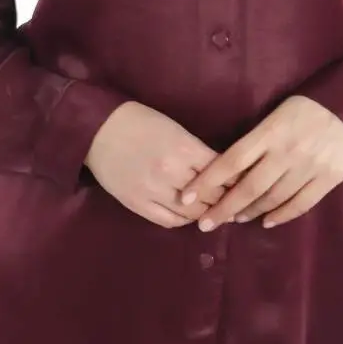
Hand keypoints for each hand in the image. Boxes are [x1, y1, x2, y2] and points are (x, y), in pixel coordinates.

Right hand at [84, 101, 231, 227]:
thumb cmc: (140, 122)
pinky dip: (184, 220)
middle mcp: (171, 172)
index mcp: (183, 148)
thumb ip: (197, 152)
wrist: (98, 129)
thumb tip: (221, 172)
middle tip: (235, 203)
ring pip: (192, 213)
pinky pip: (169, 221)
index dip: (235, 181)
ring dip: (206, 213)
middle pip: (210, 196)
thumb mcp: (175, 129)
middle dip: (225, 199)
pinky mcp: (137, 204)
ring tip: (215, 212)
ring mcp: (153, 191)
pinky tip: (189, 215)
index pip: (220, 173)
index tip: (244, 184)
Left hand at [176, 95, 342, 230]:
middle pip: (248, 187)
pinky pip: (300, 204)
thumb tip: (230, 164)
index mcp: (270, 132)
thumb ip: (258, 137)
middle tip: (205, 222)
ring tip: (234, 218)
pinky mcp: (327, 179)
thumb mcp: (278, 112)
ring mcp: (307, 168)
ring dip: (249, 211)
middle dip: (223, 207)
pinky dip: (282, 215)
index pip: (231, 160)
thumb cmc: (310, 105)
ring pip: (272, 198)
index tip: (187, 195)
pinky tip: (267, 221)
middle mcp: (286, 152)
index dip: (207, 180)